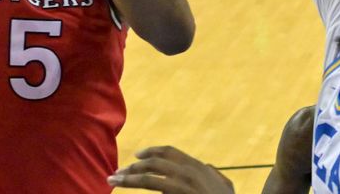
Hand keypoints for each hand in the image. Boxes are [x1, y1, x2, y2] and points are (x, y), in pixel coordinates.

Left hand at [107, 146, 234, 192]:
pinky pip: (152, 187)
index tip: (136, 155)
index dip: (151, 151)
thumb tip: (209, 166)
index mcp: (198, 167)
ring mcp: (183, 185)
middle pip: (154, 162)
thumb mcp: (226, 188)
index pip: (169, 151)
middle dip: (133, 167)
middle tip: (118, 173)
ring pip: (148, 176)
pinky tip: (125, 187)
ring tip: (113, 181)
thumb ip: (216, 176)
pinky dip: (136, 187)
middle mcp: (190, 172)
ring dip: (128, 178)